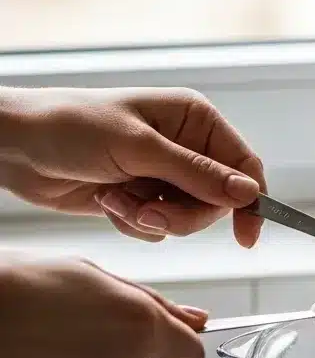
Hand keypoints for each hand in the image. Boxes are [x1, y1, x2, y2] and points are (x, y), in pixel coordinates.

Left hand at [0, 87, 263, 245]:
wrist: (17, 147)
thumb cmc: (70, 127)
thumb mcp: (140, 149)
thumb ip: (198, 175)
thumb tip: (249, 194)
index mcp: (193, 120)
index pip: (243, 167)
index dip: (249, 204)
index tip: (245, 236)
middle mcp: (185, 147)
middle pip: (216, 203)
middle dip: (181, 215)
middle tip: (149, 211)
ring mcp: (164, 175)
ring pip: (188, 221)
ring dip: (152, 220)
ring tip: (119, 201)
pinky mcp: (144, 198)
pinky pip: (161, 229)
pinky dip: (135, 224)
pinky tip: (109, 201)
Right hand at [0, 254, 206, 357]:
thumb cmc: (12, 285)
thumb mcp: (87, 274)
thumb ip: (151, 303)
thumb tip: (196, 320)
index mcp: (138, 327)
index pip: (189, 356)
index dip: (172, 348)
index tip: (158, 343)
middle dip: (114, 354)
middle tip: (66, 329)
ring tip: (36, 347)